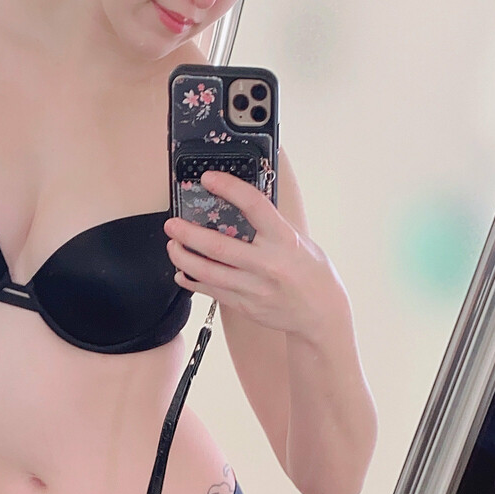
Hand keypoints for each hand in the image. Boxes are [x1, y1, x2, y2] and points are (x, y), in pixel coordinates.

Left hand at [164, 169, 350, 344]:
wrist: (322, 314)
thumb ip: (271, 226)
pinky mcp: (245, 306)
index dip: (229, 188)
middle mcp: (268, 264)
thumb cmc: (312, 272)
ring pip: (208, 272)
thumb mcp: (299, 240)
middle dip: (189, 234)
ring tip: (173, 246)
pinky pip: (211, 292)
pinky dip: (192, 280)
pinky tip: (182, 272)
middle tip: (172, 223)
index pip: (254, 206)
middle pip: (219, 246)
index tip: (209, 178)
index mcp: (285, 240)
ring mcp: (255, 289)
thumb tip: (239, 204)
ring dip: (184, 258)